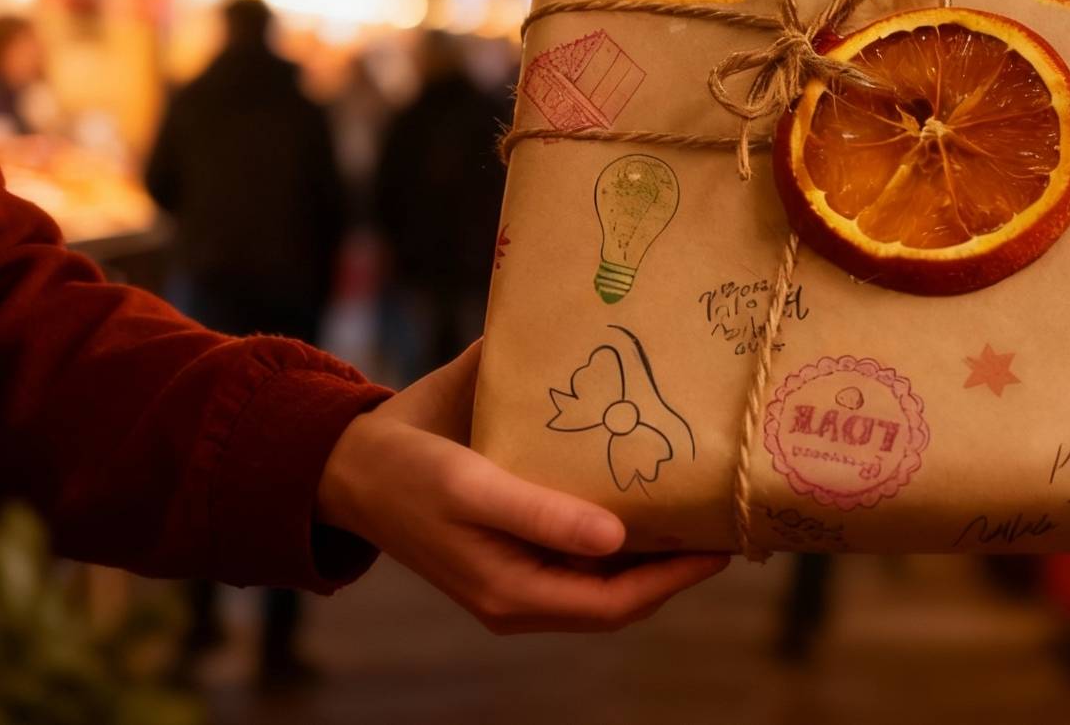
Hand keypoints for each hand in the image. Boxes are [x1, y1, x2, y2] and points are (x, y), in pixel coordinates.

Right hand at [316, 340, 728, 632]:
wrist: (348, 466)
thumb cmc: (409, 470)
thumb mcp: (473, 486)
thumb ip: (542, 515)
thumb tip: (617, 538)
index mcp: (510, 592)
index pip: (615, 604)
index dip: (674, 580)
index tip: (721, 546)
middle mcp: (518, 596)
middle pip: (617, 599)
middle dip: (673, 569)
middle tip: (722, 525)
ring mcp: (513, 576)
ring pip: (600, 580)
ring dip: (649, 553)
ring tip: (694, 512)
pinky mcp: (509, 550)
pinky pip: (576, 557)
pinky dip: (616, 535)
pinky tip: (641, 498)